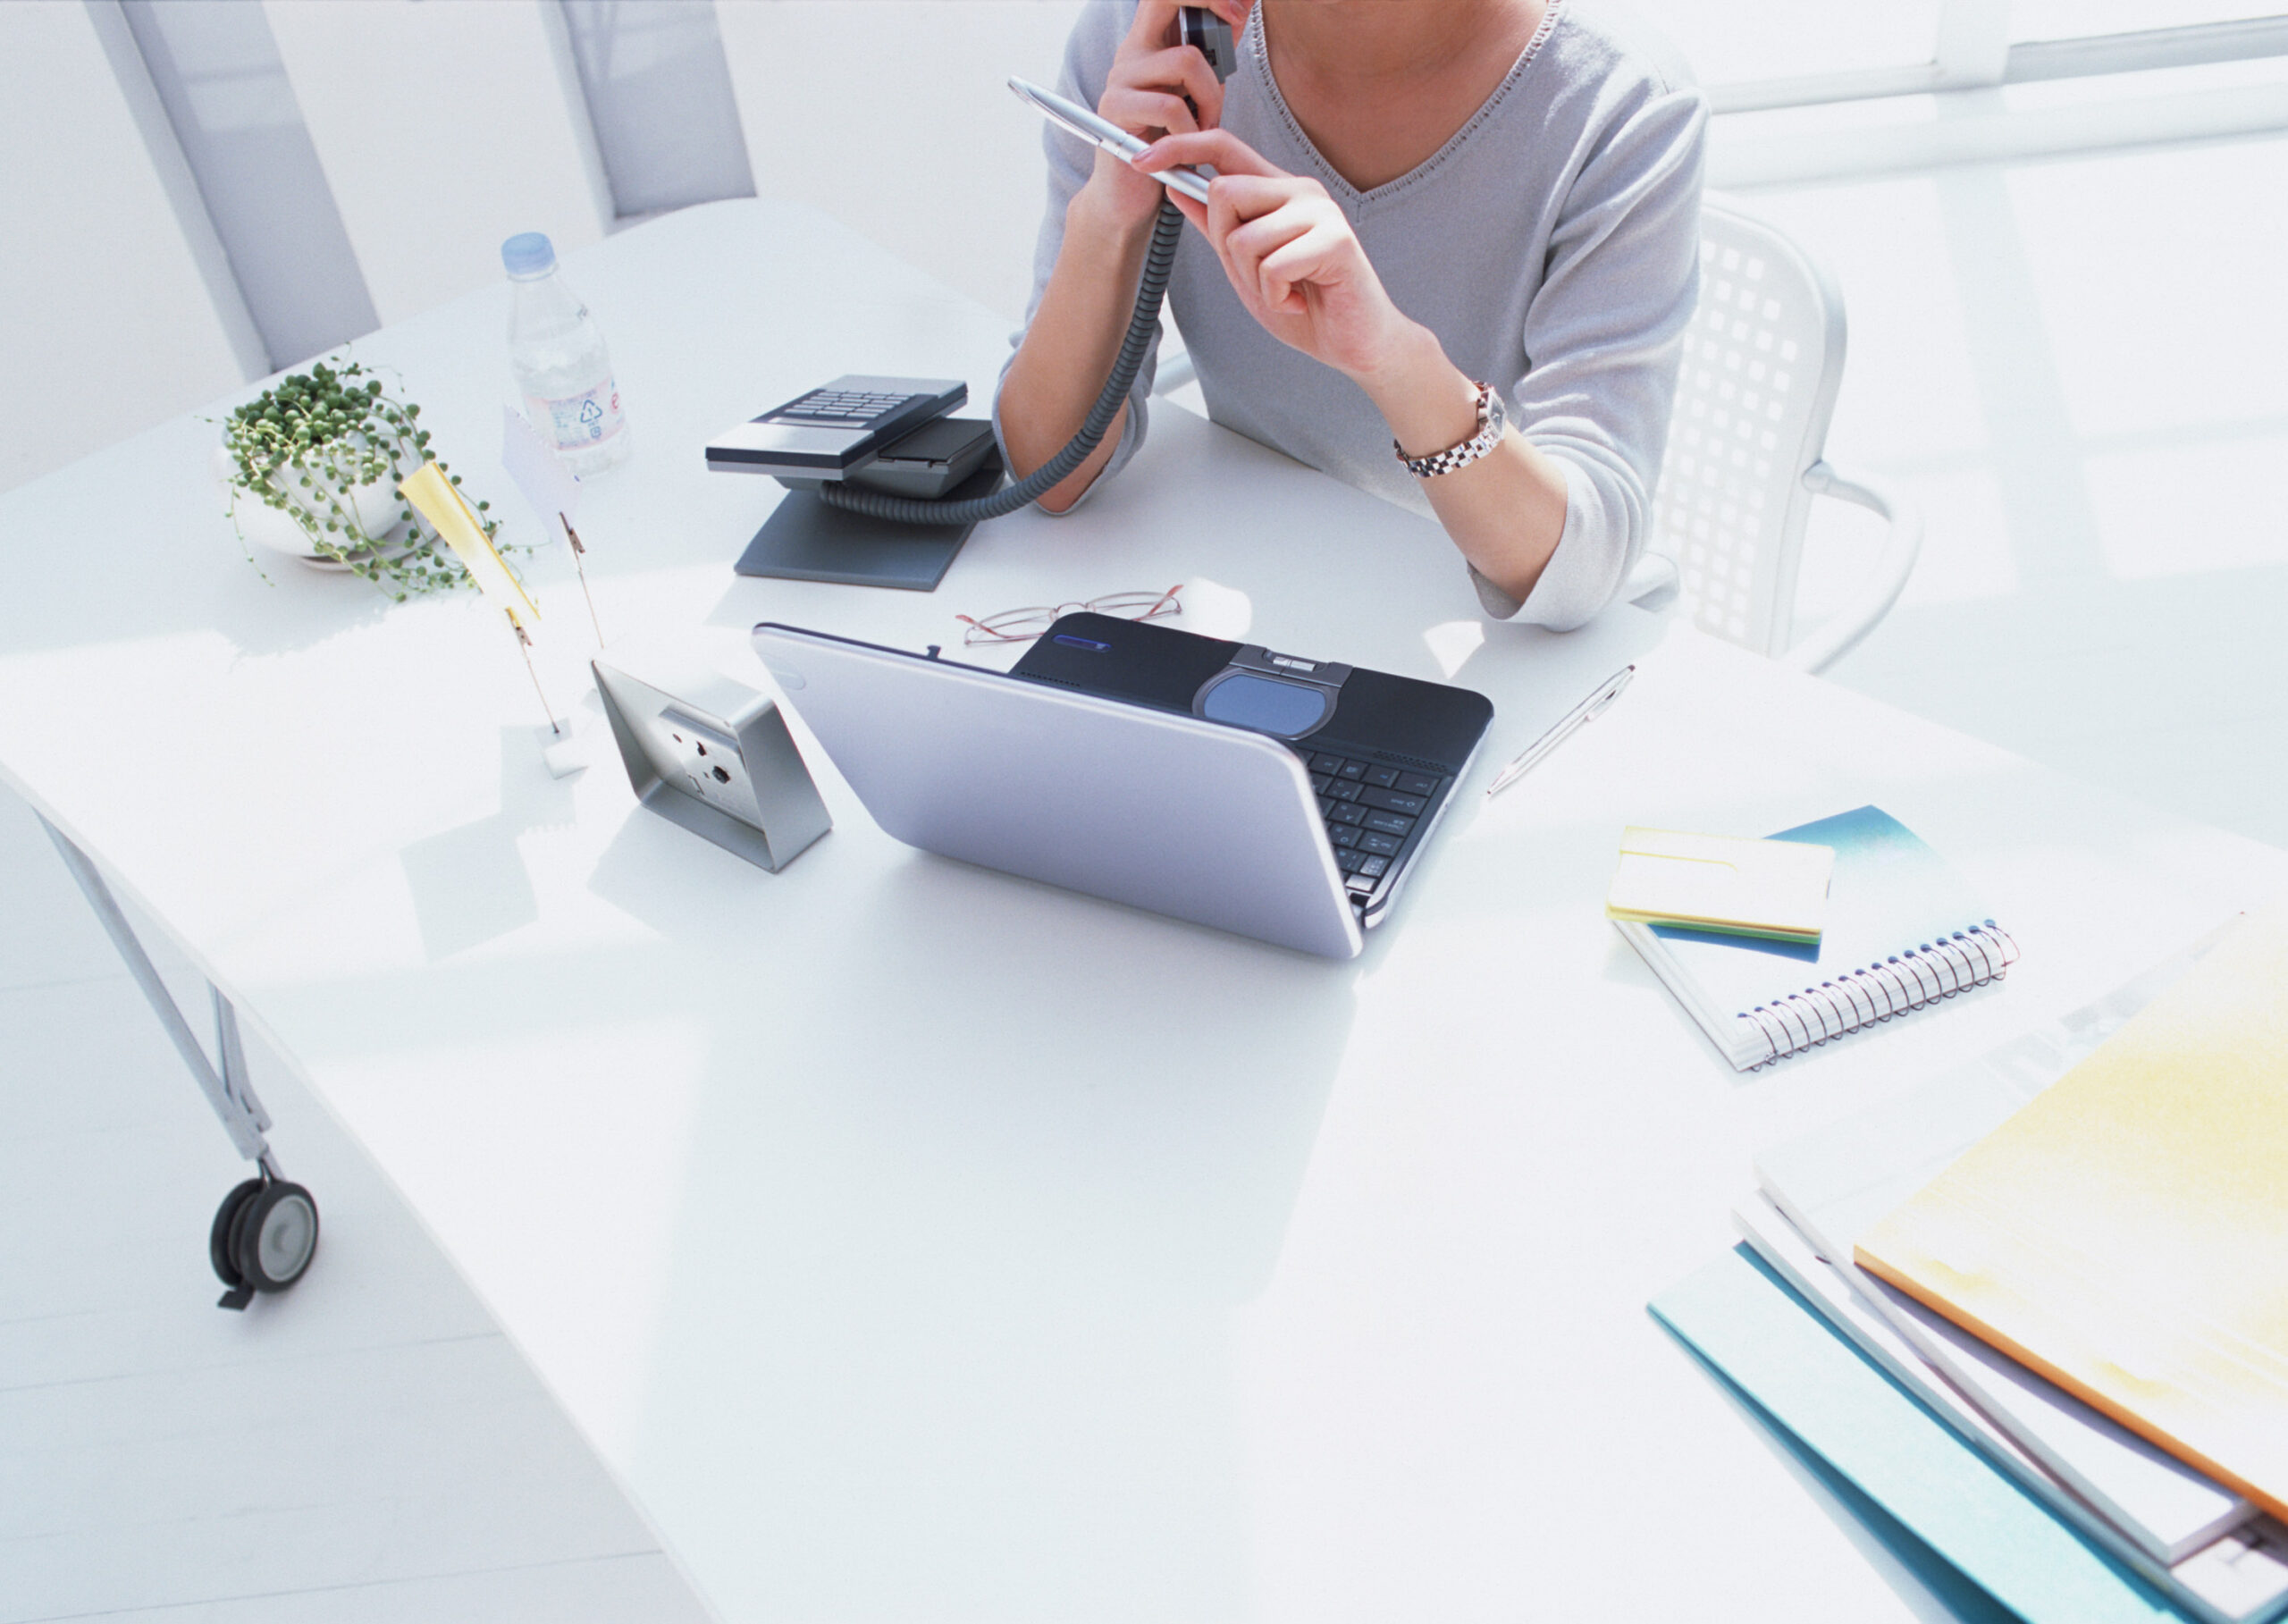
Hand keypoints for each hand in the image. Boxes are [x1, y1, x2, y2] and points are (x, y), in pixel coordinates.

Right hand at [1084, 0, 1251, 229]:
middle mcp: (1132, 50)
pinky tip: (1188, 144)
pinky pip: (1169, 106)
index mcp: (1152, 40)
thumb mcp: (1196, 94)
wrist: (1129, 196)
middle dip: (1212, 9)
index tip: (1238, 11)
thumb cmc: (1167, 145)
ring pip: (1185, 60)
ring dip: (1211, 97)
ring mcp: (1120, 77)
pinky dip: (1190, 129)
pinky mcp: (1114, 109)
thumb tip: (1239, 12)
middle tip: (1232, 52)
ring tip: (1207, 126)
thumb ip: (1211, 57)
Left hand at [1135, 128, 1421, 380]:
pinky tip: (1299, 301)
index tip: (1141, 160)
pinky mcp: (1336, 239)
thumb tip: (1177, 189)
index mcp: (1278, 191)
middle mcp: (1300, 191)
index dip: (1181, 147)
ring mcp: (1320, 212)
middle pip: (1224, 191)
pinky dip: (1276, 296)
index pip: (1224, 147)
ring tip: (1284, 292)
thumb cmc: (1307, 304)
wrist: (1355, 344)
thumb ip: (1216, 229)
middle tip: (1257, 278)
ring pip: (1244, 236)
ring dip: (1254, 280)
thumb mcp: (1245, 267)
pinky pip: (1273, 265)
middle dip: (1226, 248)